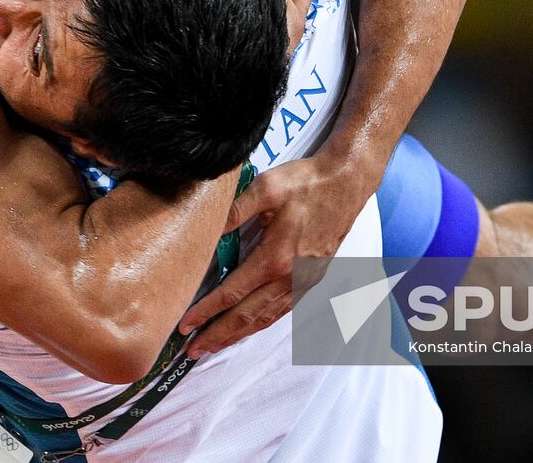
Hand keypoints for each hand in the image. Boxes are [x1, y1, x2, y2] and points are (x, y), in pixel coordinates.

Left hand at [177, 154, 369, 357]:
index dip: (207, 311)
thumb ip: (233, 211)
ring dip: (239, 333)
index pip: (232, 293)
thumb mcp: (266, 188)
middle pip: (247, 315)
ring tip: (216, 344)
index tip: (186, 324)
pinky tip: (252, 325)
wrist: (347, 183)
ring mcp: (304, 281)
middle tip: (193, 349)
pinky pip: (283, 309)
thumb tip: (205, 229)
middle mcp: (290, 277)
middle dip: (218, 334)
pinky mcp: (313, 278)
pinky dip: (263, 322)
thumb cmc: (308, 183)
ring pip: (266, 317)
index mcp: (275, 258)